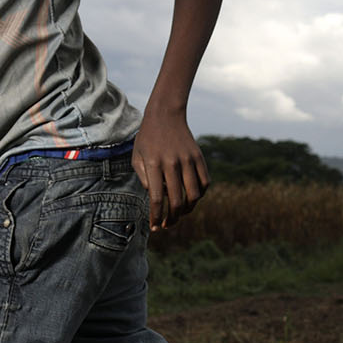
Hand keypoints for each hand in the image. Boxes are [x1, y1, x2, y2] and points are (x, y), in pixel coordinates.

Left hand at [132, 110, 209, 229]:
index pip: (157, 198)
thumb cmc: (147, 138)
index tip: (155, 227)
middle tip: (168, 225)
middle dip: (172, 219)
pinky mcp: (199, 157)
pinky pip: (205, 183)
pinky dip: (200, 195)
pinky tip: (192, 198)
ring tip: (180, 214)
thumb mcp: (137, 157)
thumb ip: (144, 179)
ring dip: (188, 210)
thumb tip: (157, 198)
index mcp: (154, 164)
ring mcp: (188, 160)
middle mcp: (172, 163)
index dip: (156, 216)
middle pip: (177, 201)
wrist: (165, 115)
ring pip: (194, 195)